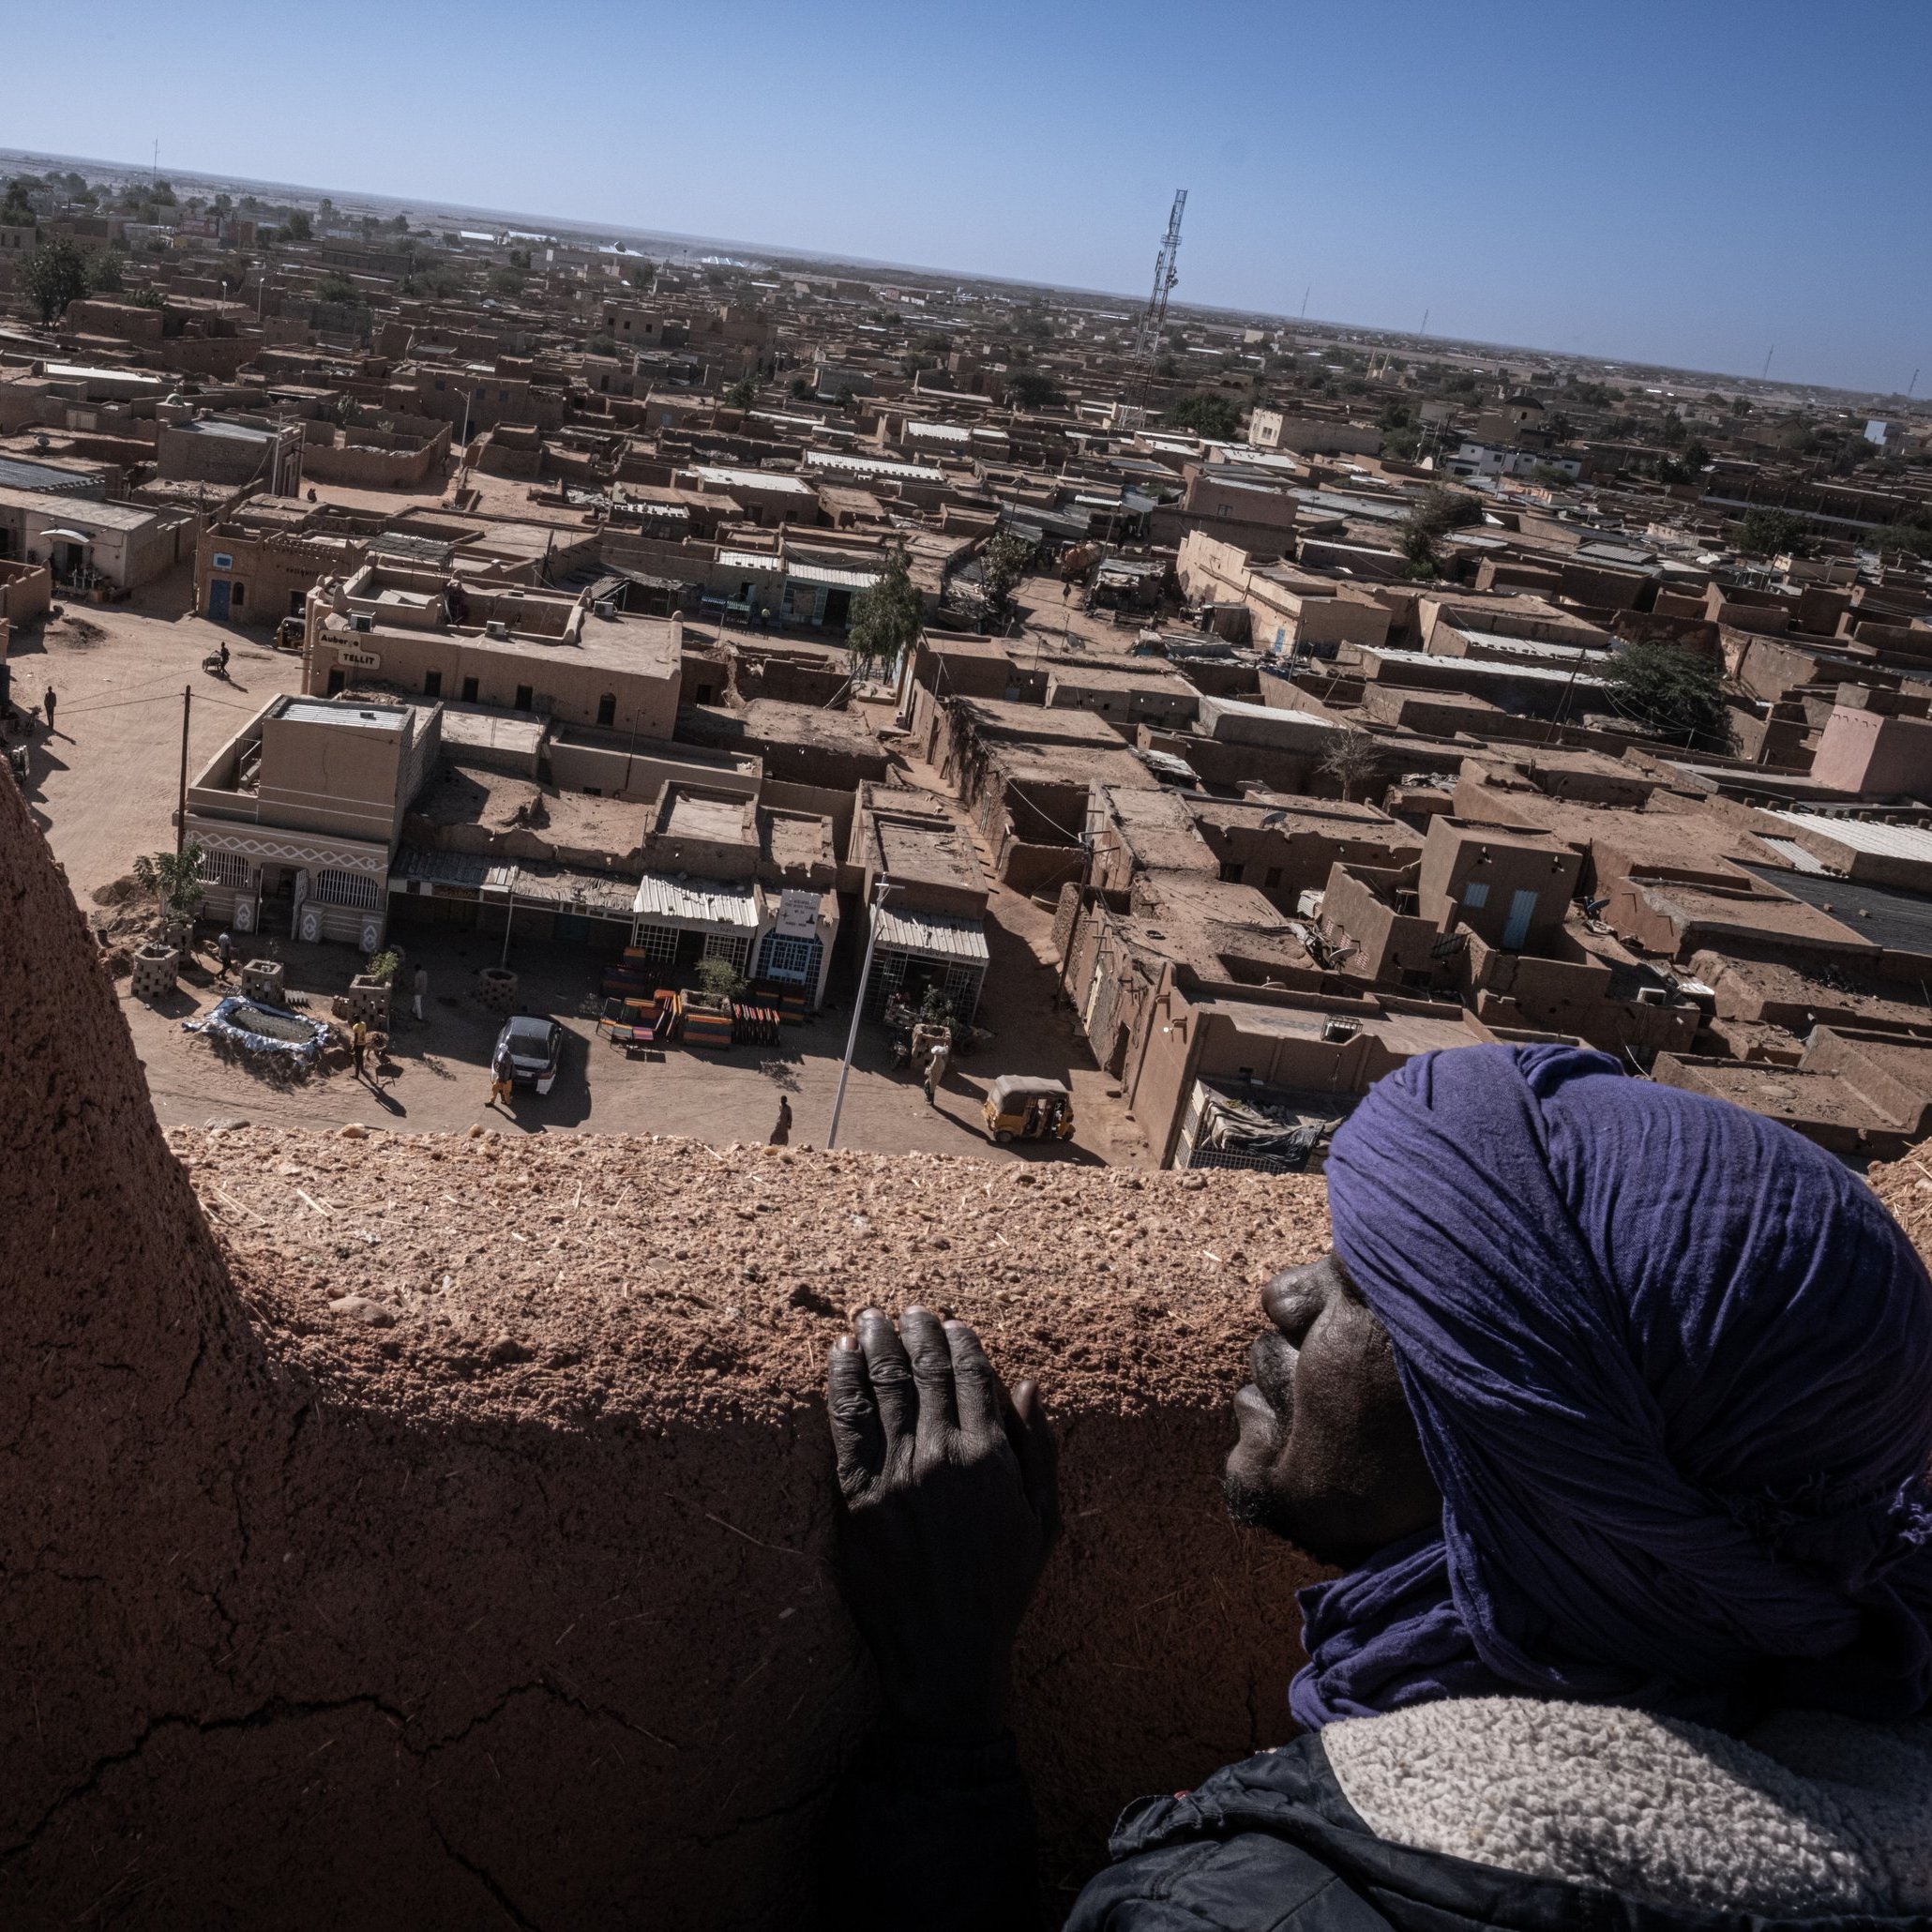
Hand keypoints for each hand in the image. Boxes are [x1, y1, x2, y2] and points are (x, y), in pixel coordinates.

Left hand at [828, 1307, 1058, 1742]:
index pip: (974, 1377)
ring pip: (884, 1386)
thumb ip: (1041, 1450)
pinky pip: (846, 1422)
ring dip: (876, 1342)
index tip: (952, 1321)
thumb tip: (1030, 1385)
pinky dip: (842, 1381)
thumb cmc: (1001, 1591)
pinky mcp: (856, 1496)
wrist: (945, 1654)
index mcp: (992, 1458)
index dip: (961, 1342)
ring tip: (870, 1317)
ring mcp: (897, 1474)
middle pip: (926, 1371)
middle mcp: (943, 1456)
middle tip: (907, 1308)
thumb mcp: (1043, 1522)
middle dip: (917, 1331)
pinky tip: (840, 1355)